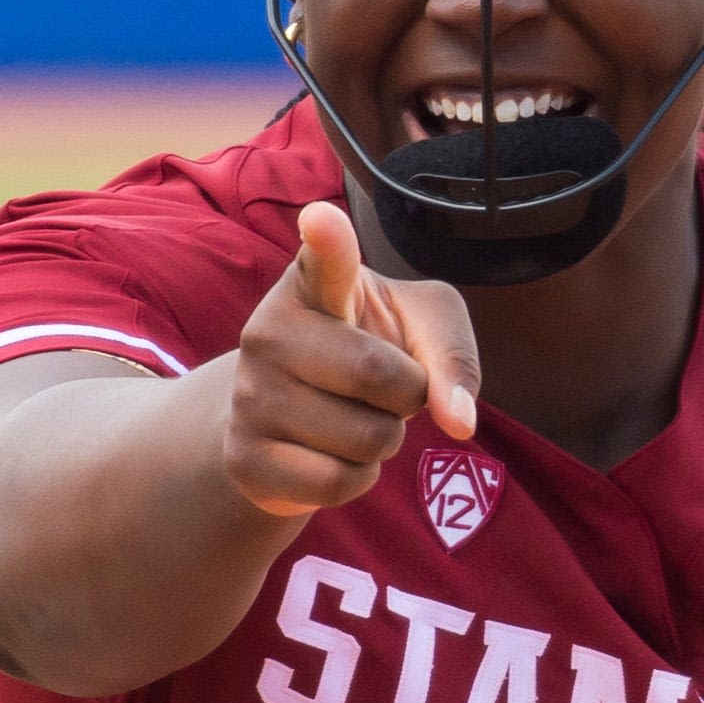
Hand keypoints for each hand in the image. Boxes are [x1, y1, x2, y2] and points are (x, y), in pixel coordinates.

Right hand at [222, 202, 483, 518]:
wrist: (286, 419)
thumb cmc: (368, 352)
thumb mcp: (420, 329)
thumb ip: (452, 355)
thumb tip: (458, 421)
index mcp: (311, 283)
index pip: (323, 259)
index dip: (327, 240)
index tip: (322, 219)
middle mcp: (267, 330)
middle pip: (378, 376)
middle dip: (408, 395)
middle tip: (383, 387)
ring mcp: (248, 396)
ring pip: (367, 439)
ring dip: (384, 440)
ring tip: (352, 418)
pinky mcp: (245, 458)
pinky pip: (340, 483)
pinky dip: (359, 478)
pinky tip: (332, 455)